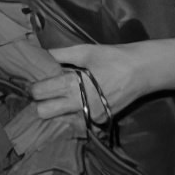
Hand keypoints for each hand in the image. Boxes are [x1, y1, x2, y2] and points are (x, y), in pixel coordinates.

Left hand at [30, 43, 149, 123]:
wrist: (140, 72)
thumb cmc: (111, 57)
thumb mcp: (84, 50)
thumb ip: (59, 54)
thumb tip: (40, 54)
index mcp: (72, 85)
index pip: (40, 92)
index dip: (34, 85)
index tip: (34, 79)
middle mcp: (78, 106)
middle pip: (44, 112)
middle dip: (40, 102)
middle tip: (45, 90)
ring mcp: (88, 118)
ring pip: (59, 120)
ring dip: (55, 110)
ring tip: (58, 95)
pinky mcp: (98, 123)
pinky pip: (76, 122)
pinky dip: (71, 114)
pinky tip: (74, 102)